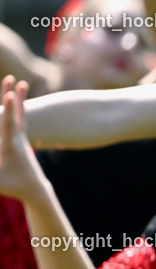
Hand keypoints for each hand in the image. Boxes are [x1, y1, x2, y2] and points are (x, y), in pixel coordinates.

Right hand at [0, 76, 45, 203]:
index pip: (8, 125)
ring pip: (20, 113)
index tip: (9, 95)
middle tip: (13, 80)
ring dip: (18, 97)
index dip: (8, 109)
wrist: (34, 188)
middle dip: (13, 97)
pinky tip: (18, 95)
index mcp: (12, 147)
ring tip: (20, 82)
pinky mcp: (22, 139)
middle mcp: (19, 139)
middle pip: (15, 113)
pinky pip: (20, 118)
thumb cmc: (13, 186)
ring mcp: (22, 137)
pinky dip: (18, 106)